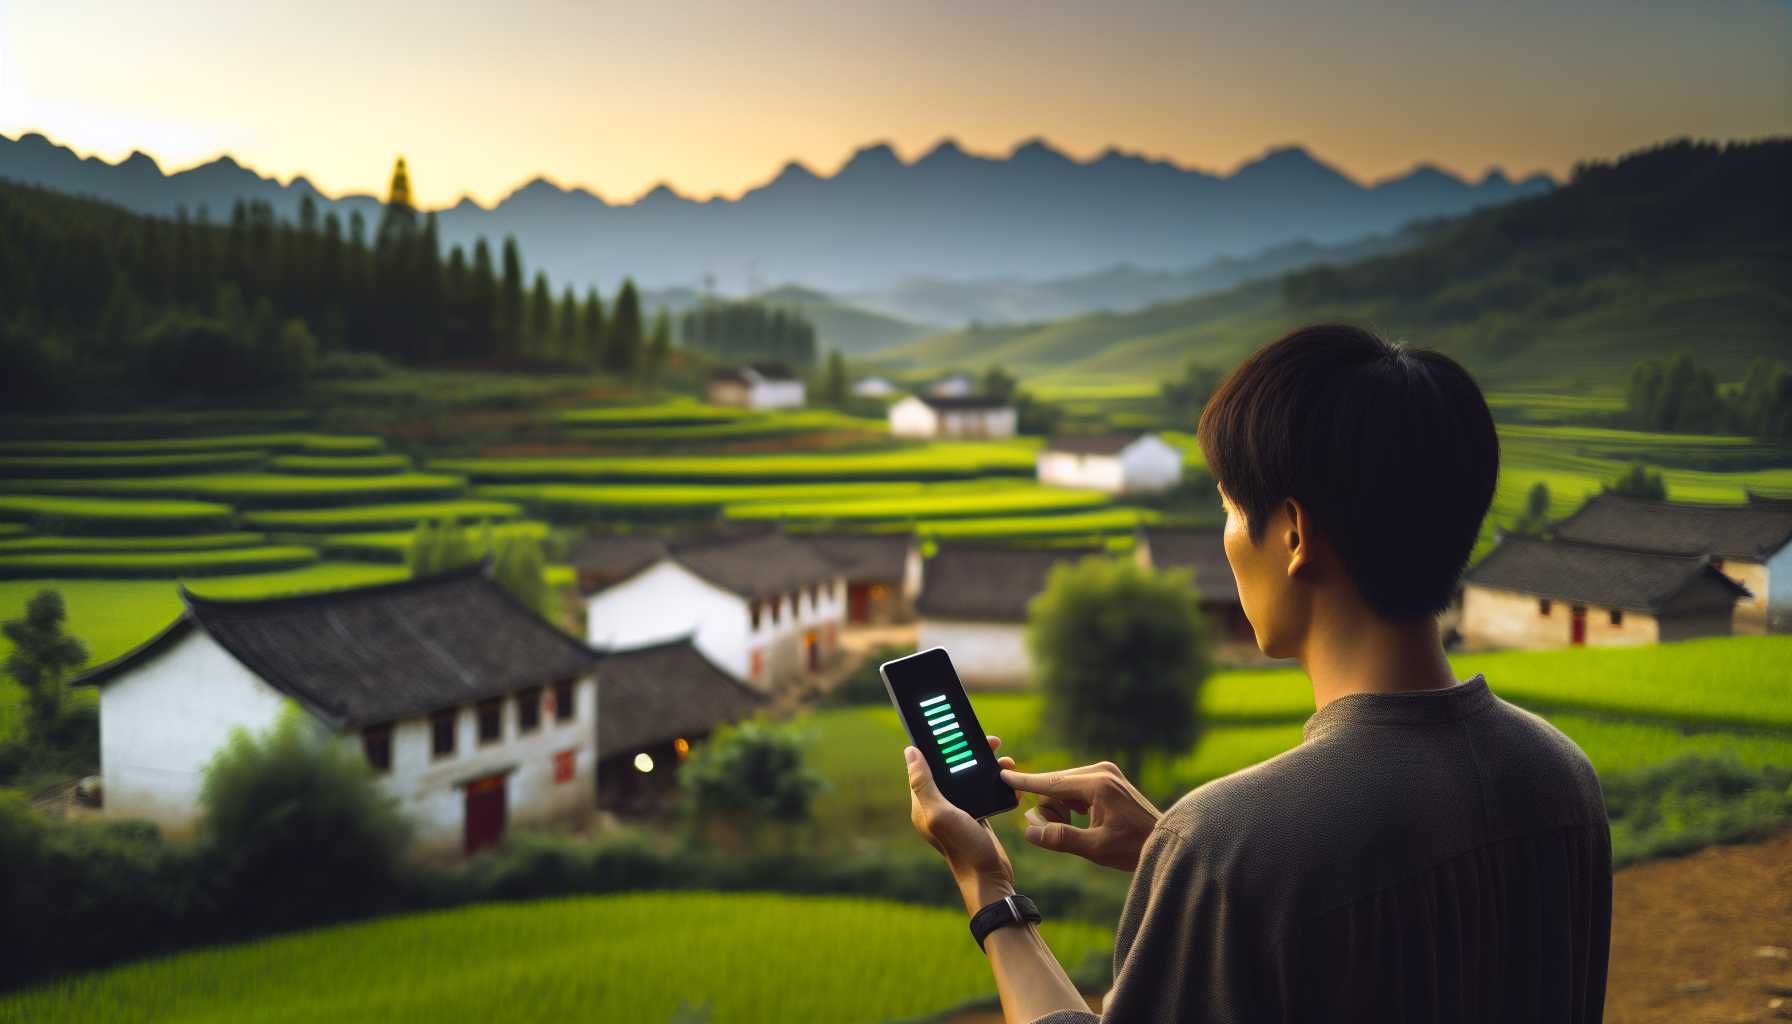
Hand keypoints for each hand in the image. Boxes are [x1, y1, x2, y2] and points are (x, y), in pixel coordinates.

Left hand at [906, 735, 1017, 913]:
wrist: (989, 878)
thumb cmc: (963, 848)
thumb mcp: (940, 813)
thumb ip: (923, 783)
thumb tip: (910, 752)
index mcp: (923, 804)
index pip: (927, 765)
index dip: (941, 746)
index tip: (956, 730)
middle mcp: (938, 806)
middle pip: (951, 768)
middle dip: (969, 752)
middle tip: (991, 741)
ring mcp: (958, 812)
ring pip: (969, 778)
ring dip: (987, 766)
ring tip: (1004, 758)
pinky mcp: (976, 817)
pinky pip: (983, 791)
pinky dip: (996, 783)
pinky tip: (1008, 779)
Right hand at [1000, 761, 1162, 871]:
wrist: (1165, 840)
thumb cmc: (1134, 847)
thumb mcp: (1096, 848)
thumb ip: (1061, 838)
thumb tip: (1030, 832)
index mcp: (1098, 784)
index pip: (1051, 782)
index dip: (1025, 782)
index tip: (1003, 773)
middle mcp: (1101, 771)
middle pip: (1054, 785)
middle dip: (1049, 809)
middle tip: (1054, 831)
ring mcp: (1105, 772)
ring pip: (1062, 787)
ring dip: (1059, 808)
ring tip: (1076, 829)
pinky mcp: (1107, 778)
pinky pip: (1074, 788)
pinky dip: (1070, 804)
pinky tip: (1083, 820)